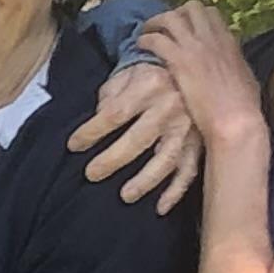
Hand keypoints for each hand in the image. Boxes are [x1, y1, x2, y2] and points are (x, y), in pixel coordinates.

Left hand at [74, 25, 220, 208]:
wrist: (195, 64)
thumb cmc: (155, 70)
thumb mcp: (130, 72)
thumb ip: (111, 93)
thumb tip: (98, 117)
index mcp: (148, 86)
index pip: (114, 114)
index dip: (91, 132)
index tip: (73, 146)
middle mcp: (169, 108)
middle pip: (137, 140)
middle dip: (112, 160)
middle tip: (92, 174)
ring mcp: (187, 127)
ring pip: (165, 160)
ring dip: (145, 181)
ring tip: (126, 195)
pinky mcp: (200, 141)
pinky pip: (190, 170)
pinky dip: (176, 191)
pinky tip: (161, 207)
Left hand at [142, 1, 268, 145]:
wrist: (235, 120)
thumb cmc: (244, 106)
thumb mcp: (245, 76)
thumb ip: (234, 62)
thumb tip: (231, 61)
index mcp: (229, 41)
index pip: (211, 13)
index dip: (195, 17)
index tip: (186, 27)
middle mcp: (212, 38)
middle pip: (191, 7)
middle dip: (175, 13)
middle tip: (165, 27)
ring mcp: (195, 47)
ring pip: (170, 17)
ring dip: (156, 22)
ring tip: (146, 32)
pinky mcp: (179, 60)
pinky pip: (156, 39)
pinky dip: (146, 40)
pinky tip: (140, 47)